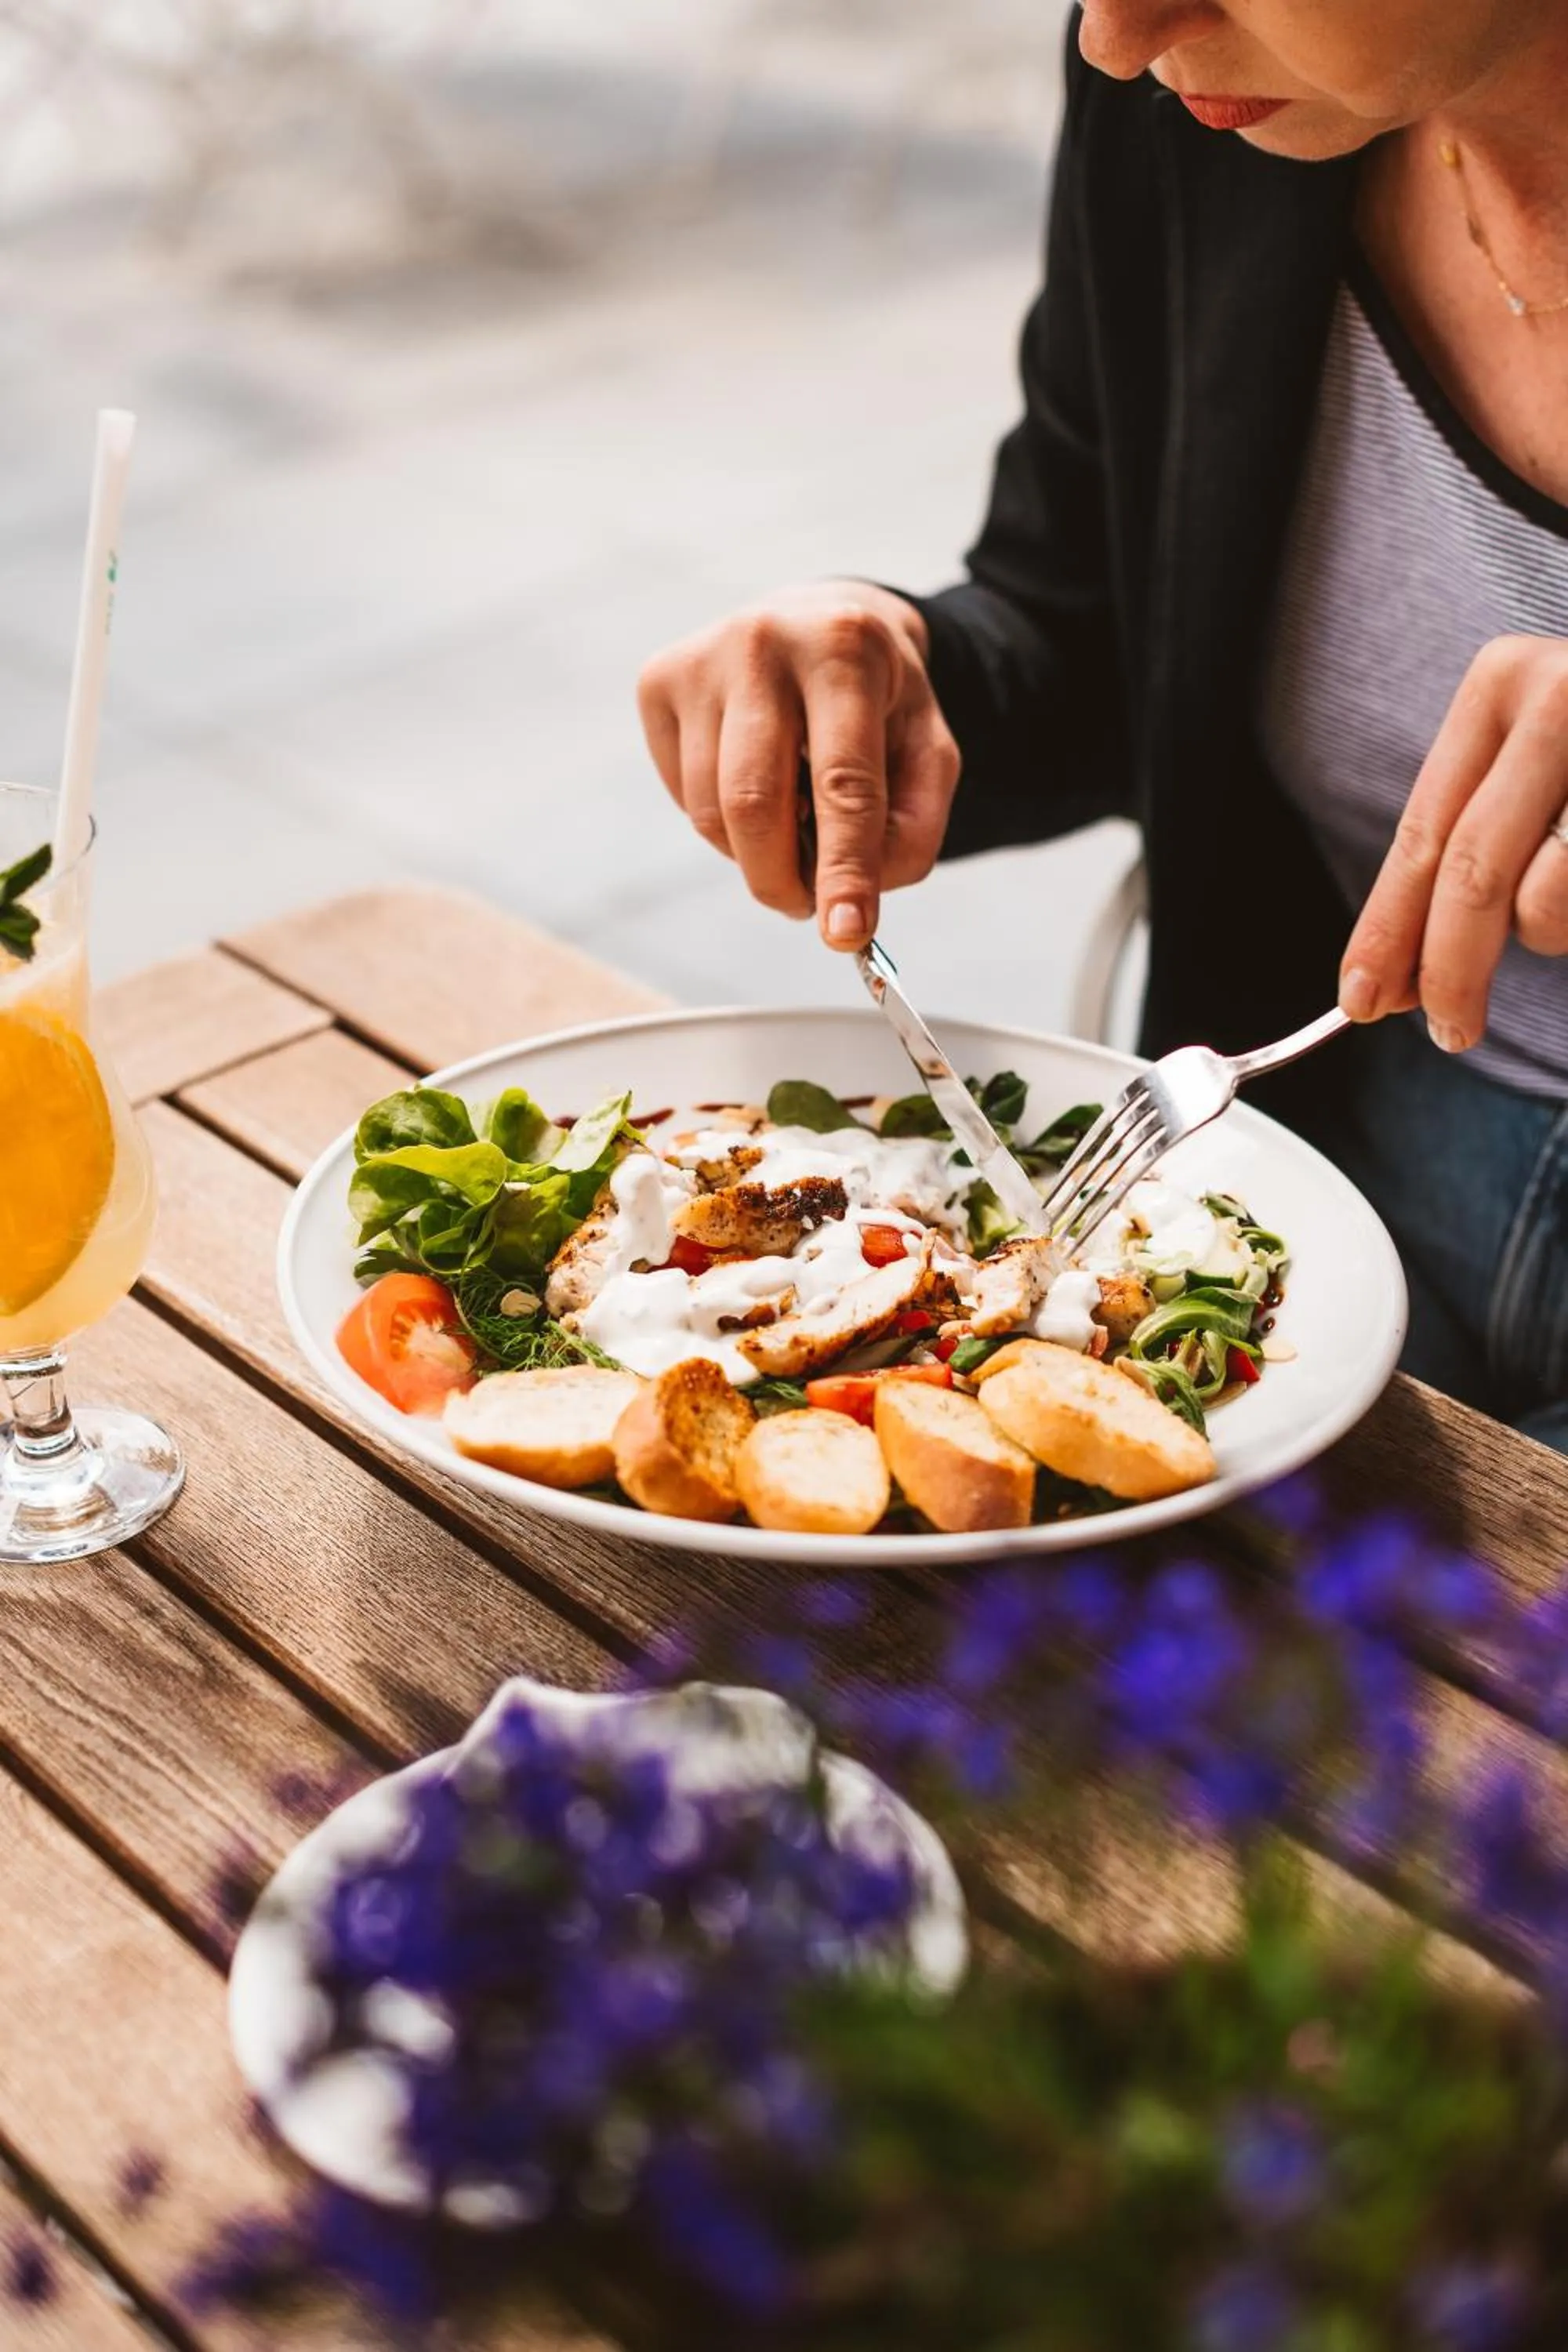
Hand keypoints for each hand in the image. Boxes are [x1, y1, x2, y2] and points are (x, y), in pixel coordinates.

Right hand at [636, 581, 960, 948]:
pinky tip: (758, 787)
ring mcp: (700, 660)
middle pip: (754, 803)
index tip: (845, 933)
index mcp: (844, 648)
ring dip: (754, 856)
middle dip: (781, 880)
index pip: (842, 782)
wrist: (821, 619)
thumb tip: (854, 898)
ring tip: (794, 832)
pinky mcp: (658, 682)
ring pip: (711, 812)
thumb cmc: (879, 700)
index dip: (845, 868)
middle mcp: (762, 642)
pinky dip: (723, 823)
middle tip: (808, 907)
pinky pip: (681, 797)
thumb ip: (912, 827)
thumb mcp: (927, 751)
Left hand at [1338, 634, 1567, 1050]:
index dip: (1386, 929)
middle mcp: (1562, 698)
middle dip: (1450, 971)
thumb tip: (1401, 968)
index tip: (1360, 999)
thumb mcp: (1530, 760)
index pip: (1422, 834)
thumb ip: (1469, 845)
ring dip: (1553, 933)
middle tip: (1448, 1030)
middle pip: (1473, 875)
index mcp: (1503, 683)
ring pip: (1548, 906)